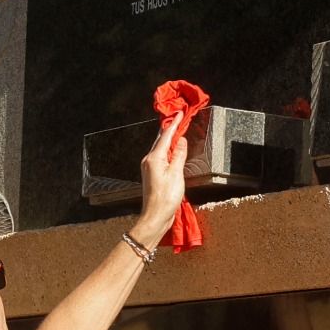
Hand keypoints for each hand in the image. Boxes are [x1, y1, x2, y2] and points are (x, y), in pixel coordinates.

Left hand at [132, 113, 186, 248]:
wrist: (155, 216)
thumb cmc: (166, 197)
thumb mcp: (176, 174)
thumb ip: (179, 155)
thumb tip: (181, 140)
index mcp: (154, 158)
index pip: (165, 136)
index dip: (174, 124)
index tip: (180, 113)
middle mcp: (149, 160)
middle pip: (161, 140)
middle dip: (171, 129)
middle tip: (180, 118)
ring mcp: (149, 167)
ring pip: (160, 148)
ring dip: (169, 139)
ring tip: (178, 130)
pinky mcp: (152, 174)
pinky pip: (161, 156)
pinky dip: (168, 150)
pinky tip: (174, 149)